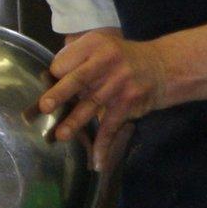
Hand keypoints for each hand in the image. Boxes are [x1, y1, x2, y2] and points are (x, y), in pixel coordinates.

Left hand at [38, 29, 166, 170]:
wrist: (161, 67)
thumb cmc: (119, 59)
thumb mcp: (99, 45)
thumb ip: (74, 56)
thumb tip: (47, 78)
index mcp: (92, 45)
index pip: (65, 61)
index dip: (54, 74)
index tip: (45, 86)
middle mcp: (105, 62)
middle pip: (78, 79)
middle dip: (60, 93)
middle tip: (45, 106)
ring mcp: (118, 83)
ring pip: (91, 105)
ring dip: (75, 122)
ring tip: (61, 135)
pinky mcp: (128, 102)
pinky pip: (112, 126)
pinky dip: (104, 145)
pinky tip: (97, 162)